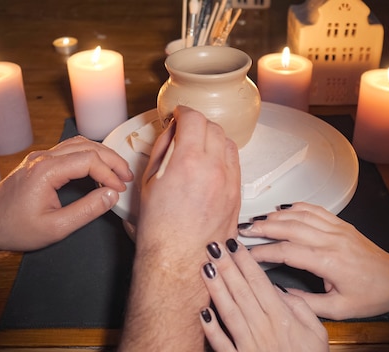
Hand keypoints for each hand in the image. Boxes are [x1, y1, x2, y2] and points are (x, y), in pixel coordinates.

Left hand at [0, 135, 132, 251]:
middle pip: (88, 146)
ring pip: (79, 144)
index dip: (110, 173)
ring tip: (117, 171)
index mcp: (47, 171)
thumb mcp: (56, 227)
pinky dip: (89, 156)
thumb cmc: (15, 229)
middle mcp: (43, 157)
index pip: (89, 160)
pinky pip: (69, 150)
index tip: (120, 189)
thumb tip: (111, 195)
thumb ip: (87, 210)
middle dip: (112, 160)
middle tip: (127, 177)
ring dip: (101, 155)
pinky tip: (97, 170)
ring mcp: (40, 157)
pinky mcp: (39, 161)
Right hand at [136, 105, 240, 255]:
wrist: (178, 260)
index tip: (178, 114)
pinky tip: (210, 165)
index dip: (183, 111)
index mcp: (188, 162)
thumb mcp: (149, 182)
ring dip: (213, 138)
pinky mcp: (238, 194)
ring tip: (198, 147)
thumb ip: (163, 149)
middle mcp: (214, 169)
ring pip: (228, 143)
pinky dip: (223, 156)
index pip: (194, 118)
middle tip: (185, 129)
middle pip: (213, 127)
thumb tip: (171, 131)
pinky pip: (235, 163)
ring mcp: (230, 182)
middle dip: (198, 123)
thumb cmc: (160, 229)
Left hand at [199, 238, 327, 351]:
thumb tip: (280, 290)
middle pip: (241, 292)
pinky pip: (221, 343)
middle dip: (226, 267)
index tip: (233, 244)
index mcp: (282, 319)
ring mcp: (249, 345)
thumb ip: (300, 308)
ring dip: (216, 289)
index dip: (245, 262)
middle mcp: (263, 329)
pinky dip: (210, 328)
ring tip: (204, 268)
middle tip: (213, 246)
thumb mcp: (317, 333)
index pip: (259, 283)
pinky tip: (202, 311)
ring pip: (229, 312)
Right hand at [240, 202, 388, 319]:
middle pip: (290, 227)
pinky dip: (296, 207)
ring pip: (300, 215)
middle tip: (243, 229)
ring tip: (256, 219)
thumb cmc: (371, 295)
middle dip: (263, 227)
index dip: (264, 251)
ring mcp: (337, 229)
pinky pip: (315, 210)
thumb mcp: (338, 309)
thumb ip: (306, 304)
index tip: (247, 254)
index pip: (288, 252)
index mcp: (329, 262)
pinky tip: (282, 209)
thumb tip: (281, 295)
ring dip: (276, 215)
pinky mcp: (341, 224)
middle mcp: (332, 240)